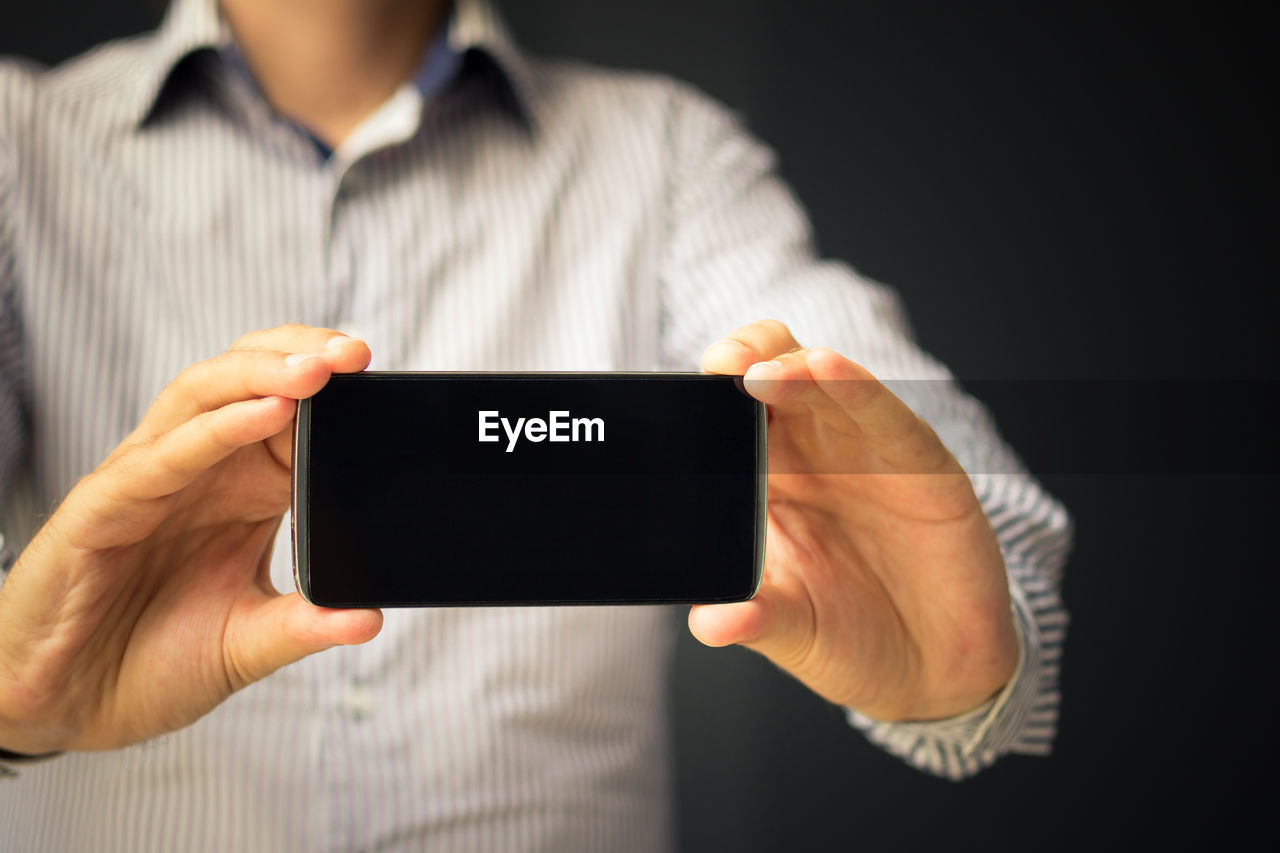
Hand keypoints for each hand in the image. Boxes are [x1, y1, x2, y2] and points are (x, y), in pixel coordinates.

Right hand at [0, 326, 382, 754]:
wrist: (64, 709)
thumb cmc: (148, 665)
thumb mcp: (247, 645)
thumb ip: (306, 625)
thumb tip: (371, 616)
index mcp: (239, 491)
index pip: (287, 411)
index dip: (330, 390)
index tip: (378, 379)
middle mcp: (196, 473)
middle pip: (246, 381)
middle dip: (301, 357)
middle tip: (355, 354)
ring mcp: (148, 482)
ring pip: (201, 397)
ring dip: (262, 375)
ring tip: (318, 370)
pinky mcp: (104, 506)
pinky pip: (164, 455)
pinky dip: (216, 429)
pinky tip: (265, 414)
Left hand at [693, 320, 1016, 720]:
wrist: (933, 677)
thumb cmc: (852, 639)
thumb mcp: (792, 630)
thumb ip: (751, 619)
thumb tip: (708, 623)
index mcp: (769, 481)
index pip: (733, 414)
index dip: (710, 394)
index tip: (682, 394)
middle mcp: (816, 454)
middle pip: (776, 375)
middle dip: (745, 359)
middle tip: (720, 367)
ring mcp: (869, 452)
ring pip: (829, 382)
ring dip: (794, 367)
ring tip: (761, 372)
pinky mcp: (922, 465)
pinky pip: (887, 414)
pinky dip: (856, 387)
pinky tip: (828, 368)